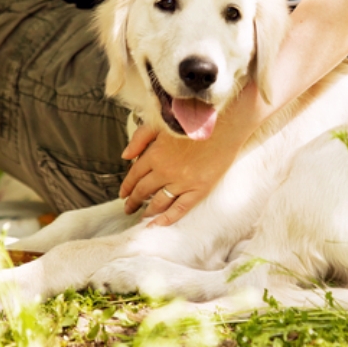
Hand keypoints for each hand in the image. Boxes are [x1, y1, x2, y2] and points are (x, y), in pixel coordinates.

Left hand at [119, 122, 244, 225]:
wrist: (224, 124)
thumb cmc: (194, 121)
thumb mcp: (161, 124)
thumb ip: (140, 138)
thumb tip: (125, 156)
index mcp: (154, 154)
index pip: (134, 175)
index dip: (127, 187)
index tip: (123, 194)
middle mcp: (165, 171)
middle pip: (143, 191)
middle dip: (133, 202)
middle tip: (129, 208)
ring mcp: (182, 182)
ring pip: (159, 202)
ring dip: (147, 211)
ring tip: (142, 217)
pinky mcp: (199, 189)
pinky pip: (180, 208)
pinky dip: (167, 219)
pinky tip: (157, 224)